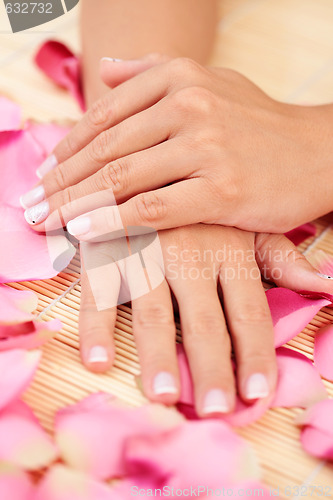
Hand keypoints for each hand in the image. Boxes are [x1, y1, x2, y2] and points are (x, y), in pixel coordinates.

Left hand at [21, 54, 332, 233]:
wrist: (319, 152)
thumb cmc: (260, 124)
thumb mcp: (211, 81)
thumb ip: (154, 71)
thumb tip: (107, 70)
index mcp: (180, 77)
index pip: (105, 117)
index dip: (67, 149)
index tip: (44, 175)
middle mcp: (189, 105)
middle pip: (105, 149)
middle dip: (60, 181)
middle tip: (29, 205)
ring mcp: (207, 147)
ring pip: (122, 179)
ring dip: (75, 204)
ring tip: (44, 222)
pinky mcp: (223, 190)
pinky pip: (154, 208)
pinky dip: (114, 222)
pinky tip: (83, 232)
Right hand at [78, 223, 331, 416]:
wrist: (150, 156)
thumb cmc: (204, 203)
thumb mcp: (246, 222)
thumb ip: (279, 257)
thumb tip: (325, 286)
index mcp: (230, 248)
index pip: (250, 312)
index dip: (255, 355)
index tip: (257, 395)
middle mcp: (191, 253)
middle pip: (205, 320)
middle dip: (212, 366)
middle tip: (216, 410)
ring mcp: (148, 250)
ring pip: (155, 310)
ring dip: (158, 354)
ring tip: (165, 395)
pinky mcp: (108, 246)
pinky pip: (101, 290)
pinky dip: (97, 325)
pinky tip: (97, 359)